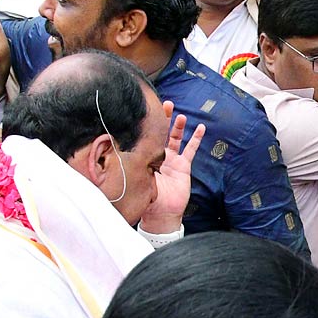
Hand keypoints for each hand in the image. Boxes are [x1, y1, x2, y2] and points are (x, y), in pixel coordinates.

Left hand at [142, 102, 204, 234]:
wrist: (161, 212)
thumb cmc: (146, 197)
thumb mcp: (136, 179)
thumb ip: (131, 166)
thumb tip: (116, 152)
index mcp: (146, 158)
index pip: (147, 137)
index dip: (147, 125)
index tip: (146, 110)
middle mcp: (159, 156)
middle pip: (162, 133)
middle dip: (163, 119)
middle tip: (164, 105)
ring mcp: (172, 160)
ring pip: (176, 138)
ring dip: (178, 126)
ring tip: (180, 115)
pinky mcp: (184, 166)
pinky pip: (191, 150)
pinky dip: (196, 139)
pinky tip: (200, 128)